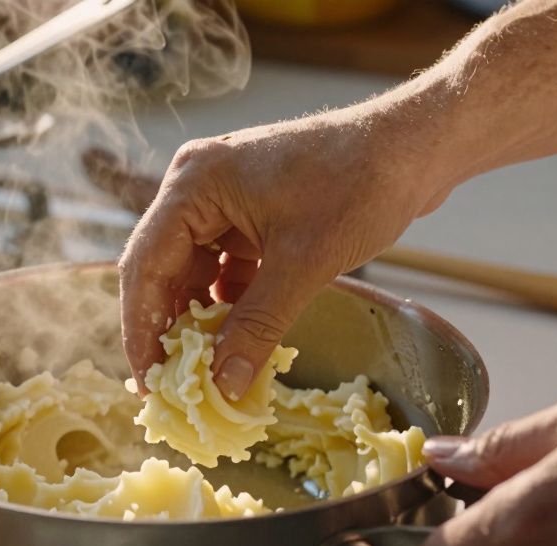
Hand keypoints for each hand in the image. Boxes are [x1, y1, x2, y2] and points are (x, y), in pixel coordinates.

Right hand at [116, 107, 451, 398]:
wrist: (415, 147)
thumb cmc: (360, 185)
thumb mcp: (304, 264)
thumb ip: (257, 327)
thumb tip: (223, 386)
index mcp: (195, 184)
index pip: (145, 264)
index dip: (141, 326)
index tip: (147, 379)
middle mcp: (197, 186)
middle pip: (161, 268)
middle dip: (166, 326)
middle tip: (170, 384)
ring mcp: (223, 198)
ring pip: (190, 270)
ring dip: (197, 318)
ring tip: (202, 370)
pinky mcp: (249, 211)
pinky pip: (221, 264)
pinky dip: (225, 302)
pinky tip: (235, 339)